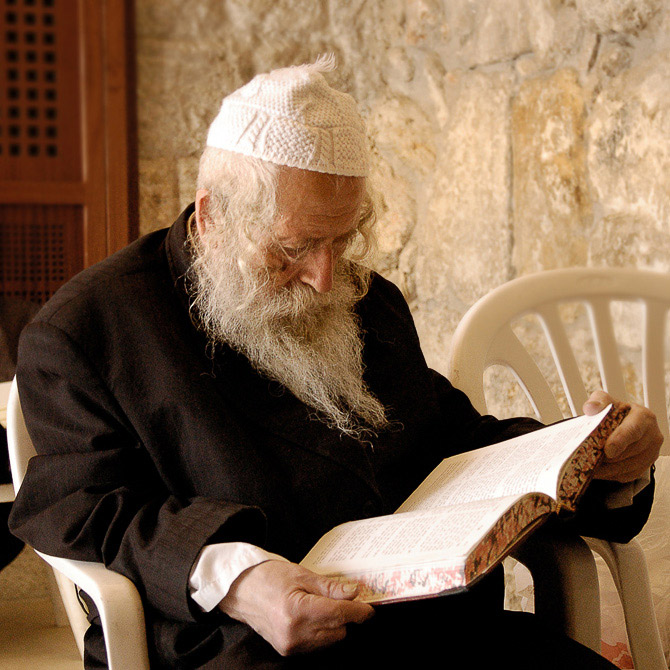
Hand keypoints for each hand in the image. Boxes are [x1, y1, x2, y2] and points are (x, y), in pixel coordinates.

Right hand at [218, 560, 373, 655]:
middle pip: (338, 629)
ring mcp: (290, 645)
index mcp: (297, 610)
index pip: (339, 614)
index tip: (369, 608)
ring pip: (330, 639)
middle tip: (344, 597)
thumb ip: (329, 587)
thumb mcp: (301, 574)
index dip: (359, 611)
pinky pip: (317, 644)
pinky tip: (313, 616)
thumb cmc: (268, 577)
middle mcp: (294, 633)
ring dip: (334, 624)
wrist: (240, 590)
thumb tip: (354, 593)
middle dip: (345, 614)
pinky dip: (322, 631)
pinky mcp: (288, 650)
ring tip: (323, 605)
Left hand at [583, 390, 661, 482]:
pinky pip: (629, 475)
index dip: (620, 441)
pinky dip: (612, 475)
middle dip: (610, 458)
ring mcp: (651, 452)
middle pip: (631, 452)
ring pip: (630, 467)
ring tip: (591, 467)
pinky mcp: (646, 465)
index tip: (607, 450)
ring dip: (609, 469)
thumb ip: (598, 402)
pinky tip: (599, 471)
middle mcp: (652, 435)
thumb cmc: (614, 412)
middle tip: (590, 459)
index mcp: (643, 417)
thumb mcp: (605, 401)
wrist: (621, 423)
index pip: (633, 430)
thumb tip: (591, 408)